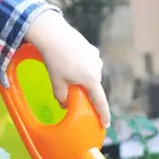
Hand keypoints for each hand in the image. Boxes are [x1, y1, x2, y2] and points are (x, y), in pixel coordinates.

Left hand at [24, 10, 109, 126]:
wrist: (53, 34)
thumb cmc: (55, 61)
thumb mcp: (57, 84)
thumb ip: (62, 98)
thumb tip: (65, 105)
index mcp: (91, 79)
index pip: (100, 101)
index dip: (103, 114)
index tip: (105, 124)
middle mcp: (97, 68)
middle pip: (93, 87)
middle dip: (86, 92)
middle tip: (73, 94)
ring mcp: (95, 57)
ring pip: (91, 74)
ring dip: (83, 78)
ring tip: (66, 73)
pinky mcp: (90, 48)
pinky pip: (88, 63)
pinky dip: (81, 66)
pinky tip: (69, 62)